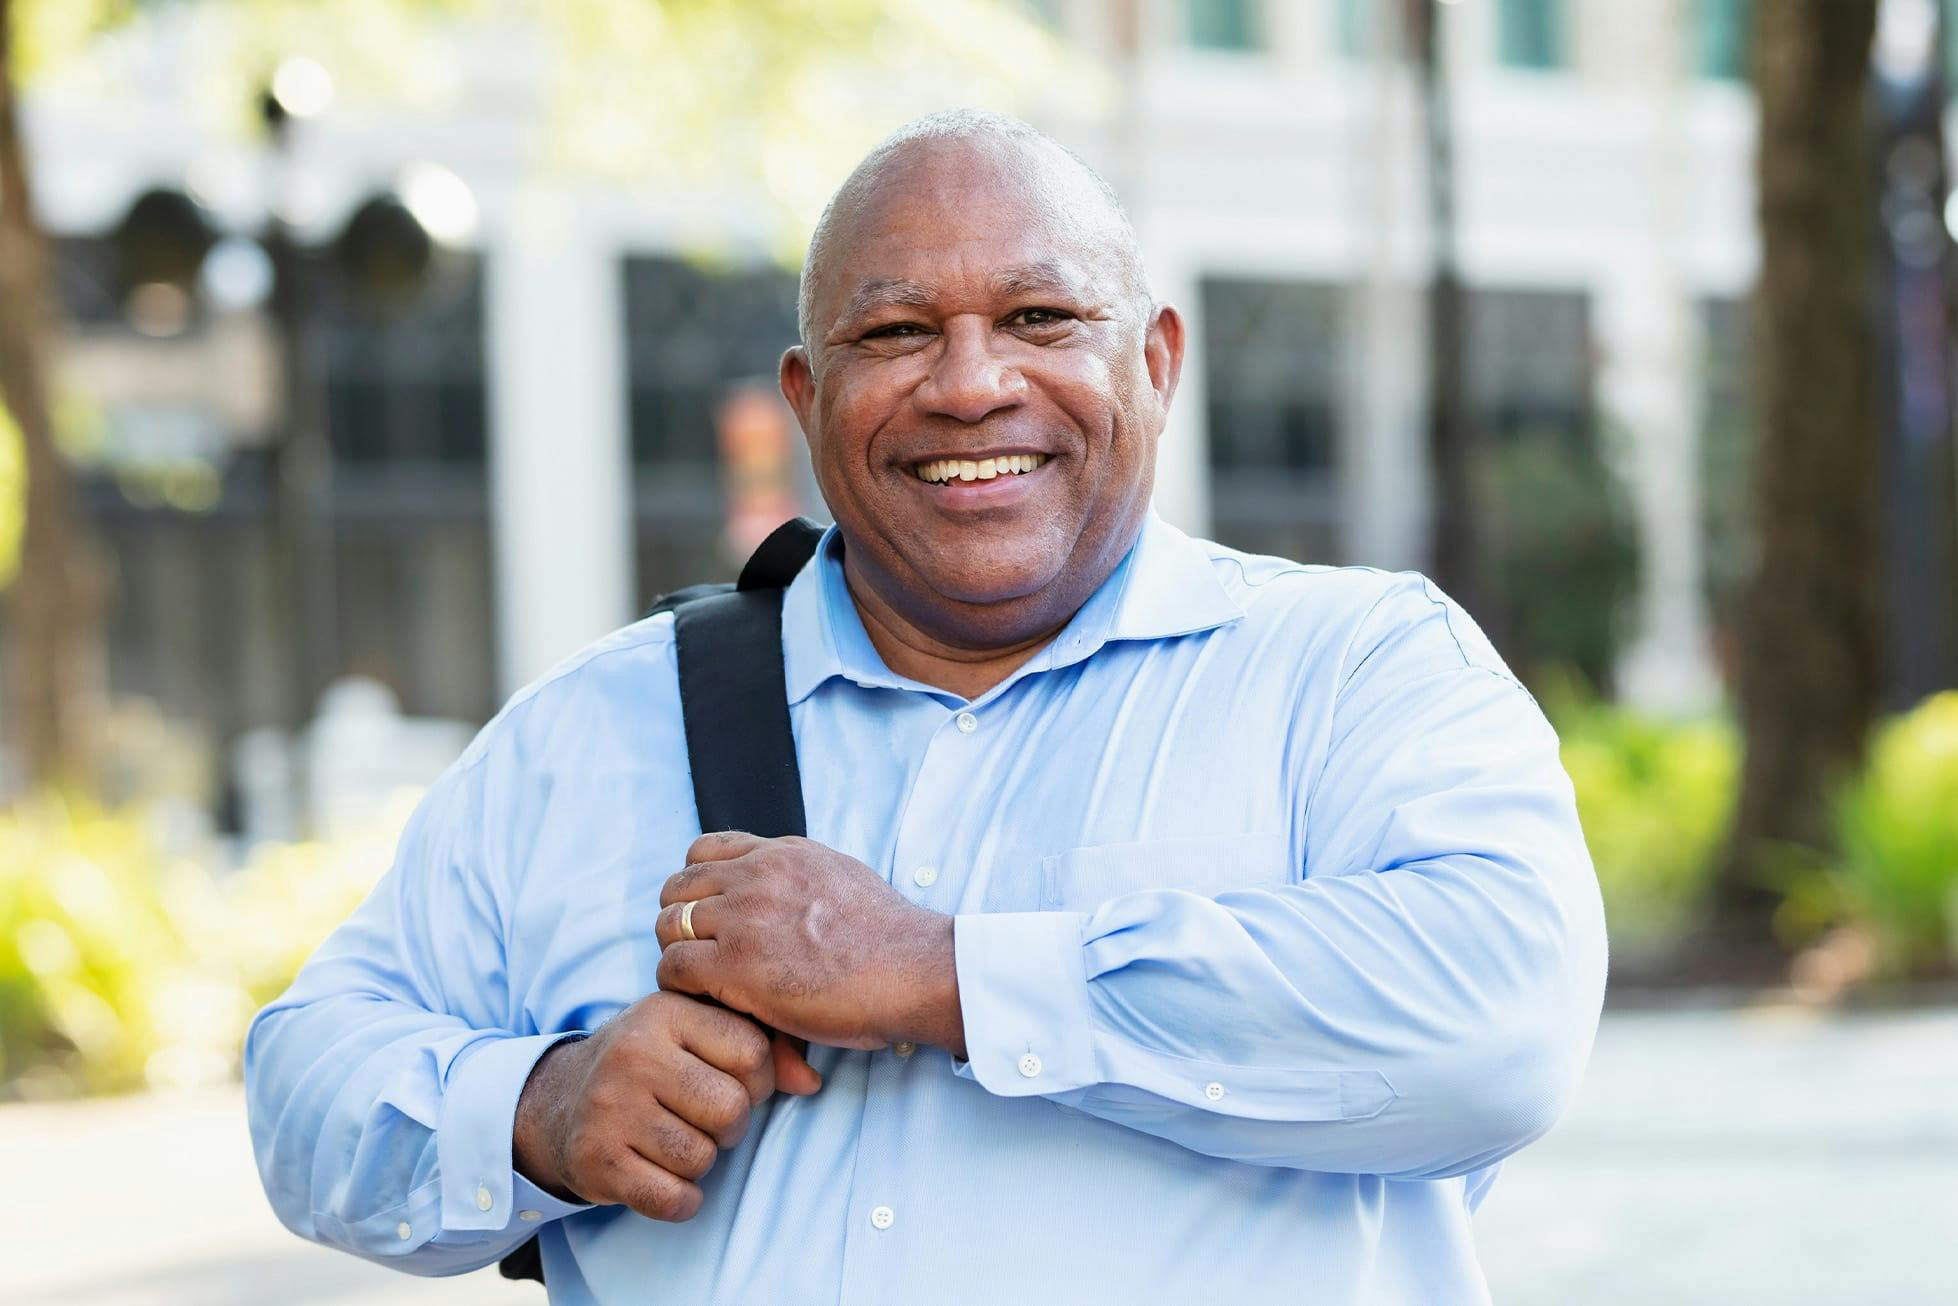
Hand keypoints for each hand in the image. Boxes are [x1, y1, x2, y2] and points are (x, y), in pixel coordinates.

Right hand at [512, 991, 818, 1220]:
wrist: (561, 1102)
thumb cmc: (651, 1063)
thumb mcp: (696, 1033)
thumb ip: (763, 1045)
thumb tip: (811, 1083)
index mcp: (665, 1011)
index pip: (752, 1051)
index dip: (759, 1079)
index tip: (736, 1083)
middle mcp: (633, 1054)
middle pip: (730, 1109)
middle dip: (732, 1124)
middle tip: (706, 1119)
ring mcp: (610, 1108)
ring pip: (702, 1157)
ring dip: (702, 1160)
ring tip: (679, 1140)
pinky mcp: (596, 1161)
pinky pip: (671, 1198)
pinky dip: (681, 1199)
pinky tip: (665, 1177)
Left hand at [654, 832, 965, 1056]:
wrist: (914, 969)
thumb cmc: (890, 940)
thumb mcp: (843, 877)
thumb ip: (804, 877)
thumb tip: (793, 892)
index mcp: (782, 854)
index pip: (704, 851)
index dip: (697, 886)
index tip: (710, 917)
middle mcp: (757, 875)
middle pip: (678, 886)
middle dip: (681, 920)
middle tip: (700, 955)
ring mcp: (744, 918)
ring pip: (669, 925)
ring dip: (678, 954)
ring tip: (703, 983)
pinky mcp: (736, 965)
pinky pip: (673, 967)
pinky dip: (681, 986)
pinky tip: (709, 1001)